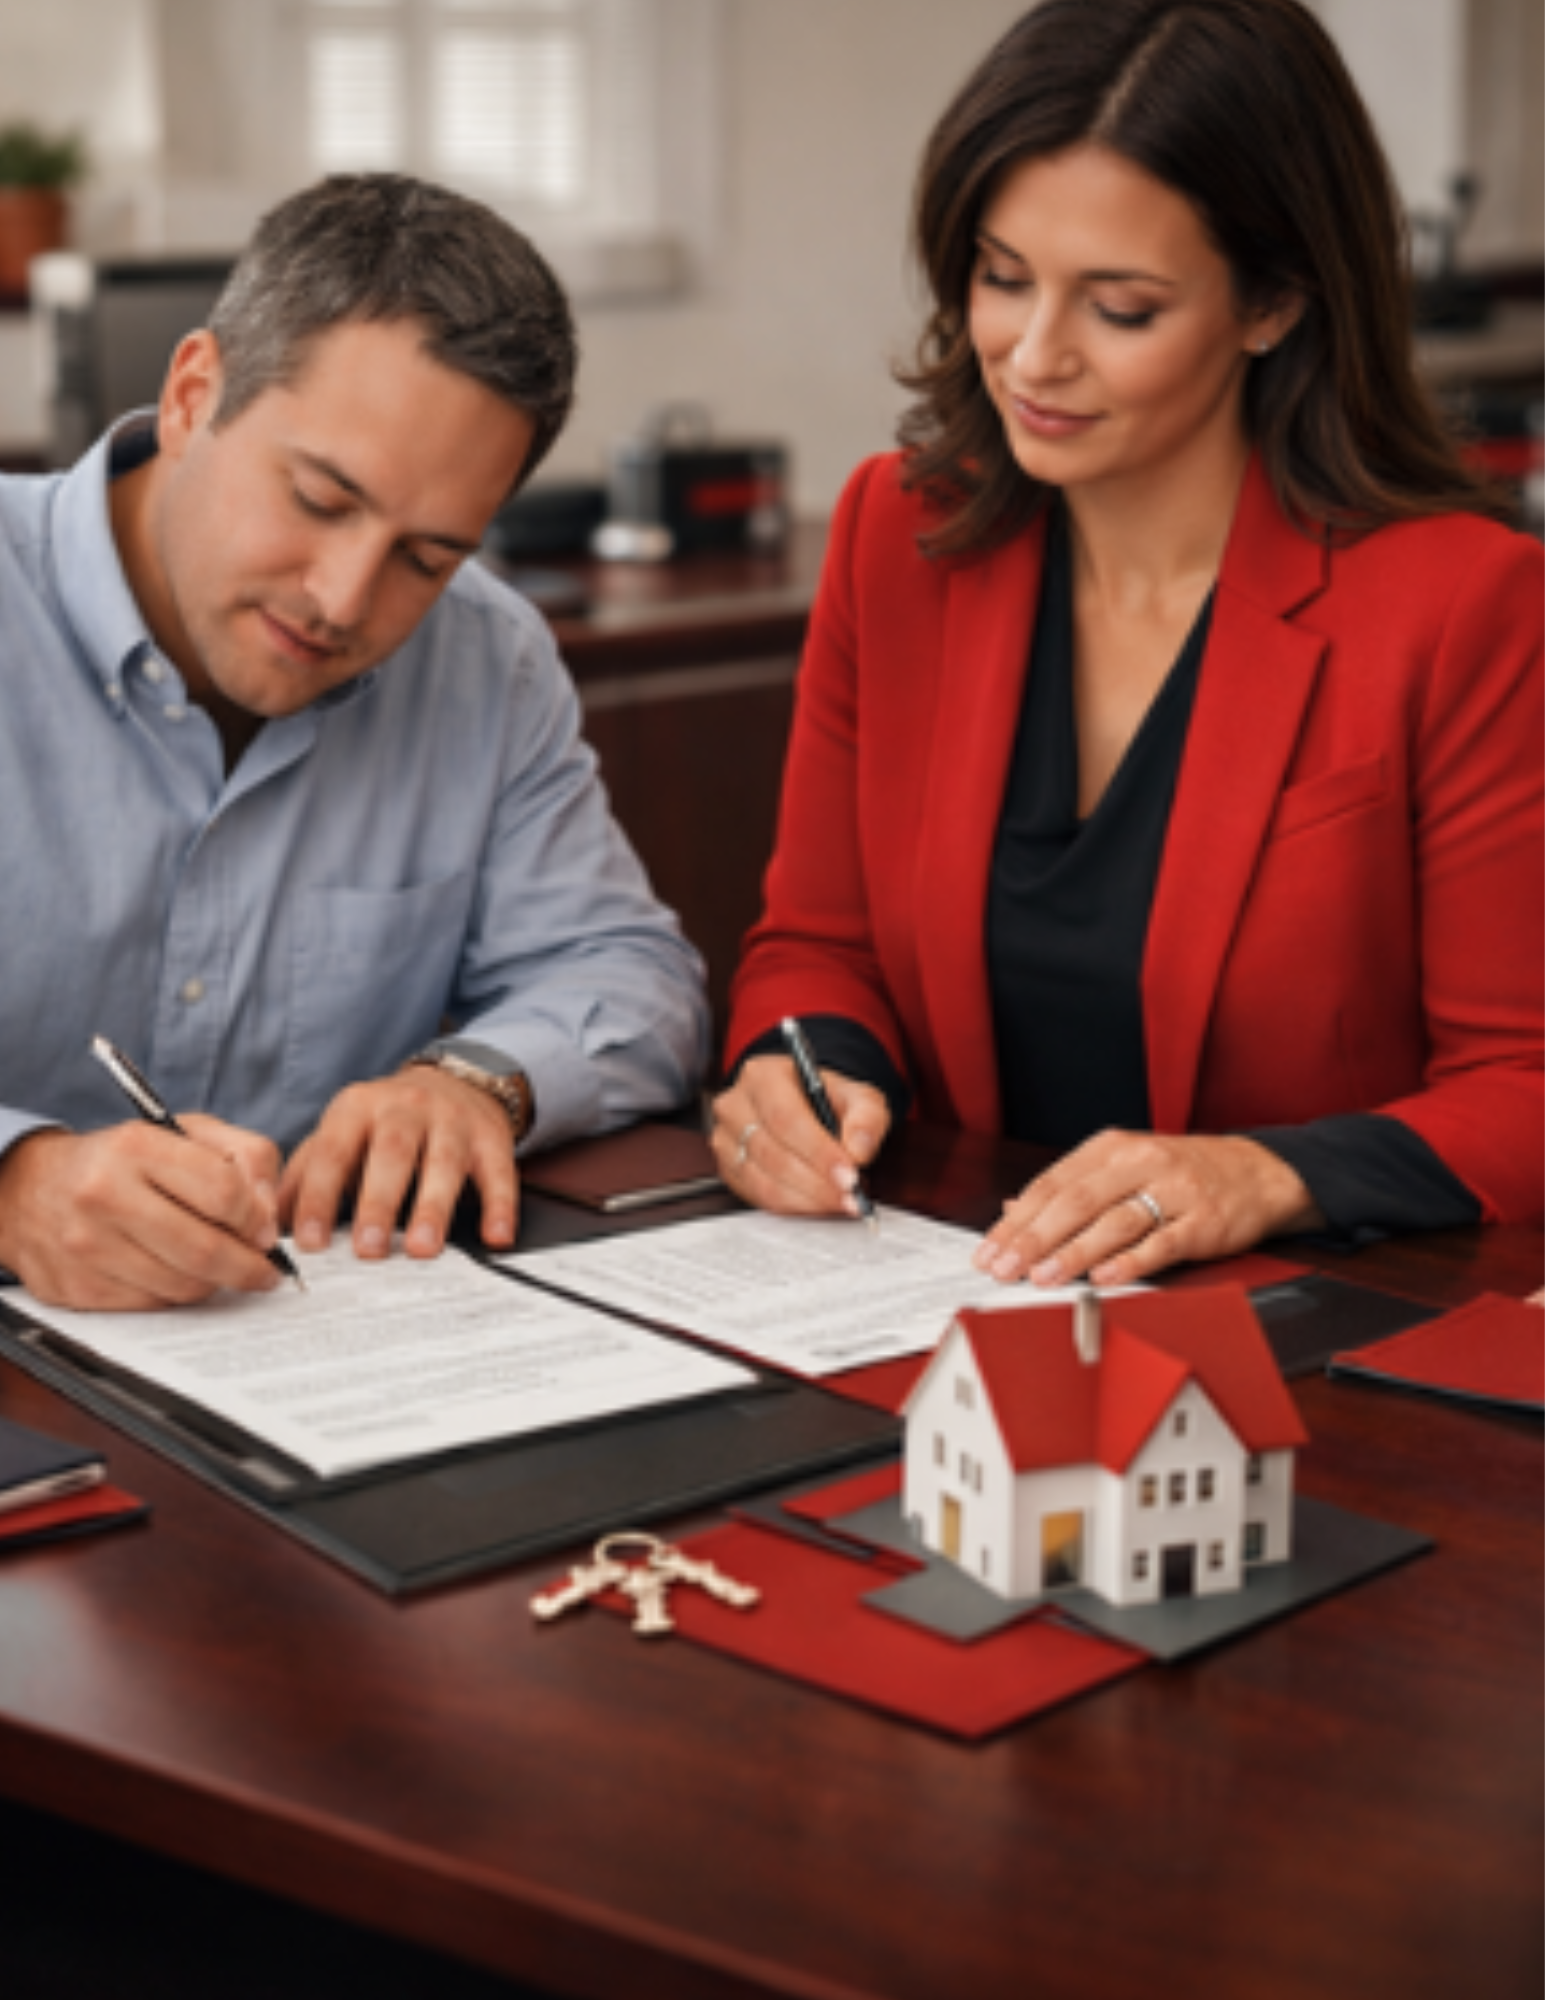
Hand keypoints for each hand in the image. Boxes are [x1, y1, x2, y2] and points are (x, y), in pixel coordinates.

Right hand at [0, 1117, 283, 1310]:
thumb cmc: (125, 1160)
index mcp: (136, 1147)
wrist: (31, 1190)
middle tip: (265, 1271)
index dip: (257, 1219)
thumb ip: (245, 1157)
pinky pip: (152, 1305)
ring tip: (221, 1269)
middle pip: (205, 1249)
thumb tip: (269, 1217)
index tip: (268, 1232)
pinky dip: (176, 1294)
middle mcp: (104, 1194)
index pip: (222, 1191)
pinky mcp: (77, 1287)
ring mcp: (86, 1245)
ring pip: (182, 1285)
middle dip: (249, 1267)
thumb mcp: (186, 1132)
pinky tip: (176, 1274)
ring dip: (215, 1283)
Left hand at [280, 1067, 517, 1260]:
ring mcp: (452, 1121)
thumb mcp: (340, 1134)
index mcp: (357, 1108)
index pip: (333, 1152)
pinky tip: (495, 1235)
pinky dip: (500, 1205)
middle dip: (378, 1202)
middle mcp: (405, 1108)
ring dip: (433, 1207)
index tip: (310, 1242)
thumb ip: (306, 1174)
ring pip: (444, 1162)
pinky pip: (499, 1171)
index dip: (319, 1197)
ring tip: (422, 1248)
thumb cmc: (385, 1123)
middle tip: (369, 1250)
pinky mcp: (491, 1138)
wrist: (454, 1082)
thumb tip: (268, 1223)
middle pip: (391, 1153)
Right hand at [710, 1056, 889, 1216]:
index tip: (849, 1175)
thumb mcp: (858, 1097)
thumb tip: (859, 1149)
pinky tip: (819, 1204)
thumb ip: (866, 1118)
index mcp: (762, 1076)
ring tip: (841, 1201)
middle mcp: (735, 1106)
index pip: (786, 1118)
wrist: (805, 1107)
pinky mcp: (728, 1170)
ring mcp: (726, 1140)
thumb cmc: (827, 1100)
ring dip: (808, 1199)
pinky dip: (794, 1207)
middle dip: (817, 1183)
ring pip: (764, 1181)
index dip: (818, 1152)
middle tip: (851, 1197)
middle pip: (773, 1154)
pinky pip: (759, 1197)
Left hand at [972, 1131, 1323, 1287]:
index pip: (1052, 1184)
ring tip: (1044, 1277)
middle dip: (1034, 1238)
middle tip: (1005, 1268)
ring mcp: (1174, 1190)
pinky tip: (1103, 1277)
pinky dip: (1130, 1260)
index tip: (989, 1250)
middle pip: (1076, 1201)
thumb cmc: (1181, 1173)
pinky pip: (1162, 1241)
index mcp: (1111, 1148)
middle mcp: (1139, 1162)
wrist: (1256, 1171)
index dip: (1016, 1219)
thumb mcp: (1123, 1166)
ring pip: (1114, 1221)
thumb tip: (1014, 1209)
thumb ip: (1071, 1188)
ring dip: (1074, 1252)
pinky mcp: (1203, 1220)